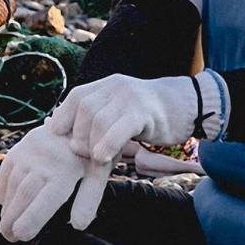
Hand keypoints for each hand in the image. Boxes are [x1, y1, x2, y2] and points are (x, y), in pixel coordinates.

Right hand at [0, 120, 111, 241]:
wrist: (81, 120)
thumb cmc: (90, 153)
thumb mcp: (97, 174)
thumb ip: (89, 199)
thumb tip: (78, 225)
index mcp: (66, 169)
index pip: (43, 201)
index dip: (29, 221)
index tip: (20, 236)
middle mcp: (45, 159)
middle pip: (23, 196)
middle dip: (13, 220)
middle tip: (10, 237)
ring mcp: (30, 150)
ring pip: (13, 185)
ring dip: (7, 207)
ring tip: (7, 225)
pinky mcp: (21, 145)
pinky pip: (6, 172)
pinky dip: (4, 188)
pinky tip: (5, 202)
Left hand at [50, 72, 222, 164]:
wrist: (189, 104)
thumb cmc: (150, 115)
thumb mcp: (119, 112)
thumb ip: (93, 120)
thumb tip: (55, 128)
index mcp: (107, 85)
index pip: (76, 97)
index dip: (64, 120)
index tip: (63, 143)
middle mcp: (116, 86)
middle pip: (84, 109)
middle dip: (78, 136)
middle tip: (83, 155)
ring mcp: (131, 97)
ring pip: (99, 119)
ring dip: (91, 144)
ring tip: (95, 159)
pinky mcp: (144, 112)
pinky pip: (120, 127)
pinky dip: (108, 144)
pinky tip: (105, 157)